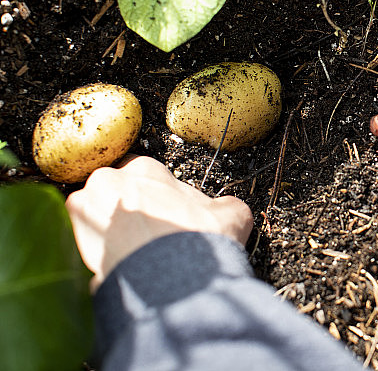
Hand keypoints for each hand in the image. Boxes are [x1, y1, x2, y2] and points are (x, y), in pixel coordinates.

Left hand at [66, 156, 252, 290]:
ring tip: (130, 257)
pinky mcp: (71, 245)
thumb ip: (223, 205)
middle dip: (125, 212)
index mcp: (143, 168)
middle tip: (145, 236)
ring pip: (92, 219)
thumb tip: (225, 210)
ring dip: (107, 233)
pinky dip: (95, 256)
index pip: (139, 173)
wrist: (177, 282)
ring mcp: (84, 213)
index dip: (153, 194)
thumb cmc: (201, 243)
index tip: (161, 212)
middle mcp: (107, 183)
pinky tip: (119, 270)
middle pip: (111, 194)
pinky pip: (81, 247)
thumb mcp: (231, 214)